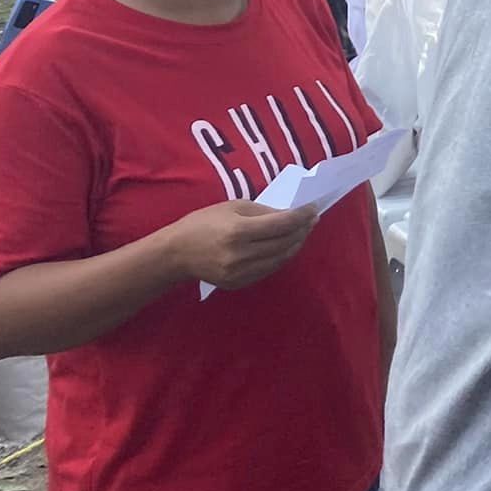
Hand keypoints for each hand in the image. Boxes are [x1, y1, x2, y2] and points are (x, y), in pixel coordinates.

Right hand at [163, 201, 318, 290]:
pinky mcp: (239, 283)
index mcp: (239, 232)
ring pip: (280, 258)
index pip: (282, 224)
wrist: (176, 253)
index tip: (314, 208)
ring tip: (303, 231)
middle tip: (312, 219)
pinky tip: (286, 245)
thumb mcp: (233, 207)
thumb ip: (264, 211)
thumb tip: (291, 214)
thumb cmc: (204, 223)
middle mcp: (241, 255)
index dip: (302, 216)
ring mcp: (240, 273)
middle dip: (302, 229)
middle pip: (284, 243)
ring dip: (295, 244)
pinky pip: (269, 269)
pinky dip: (281, 256)